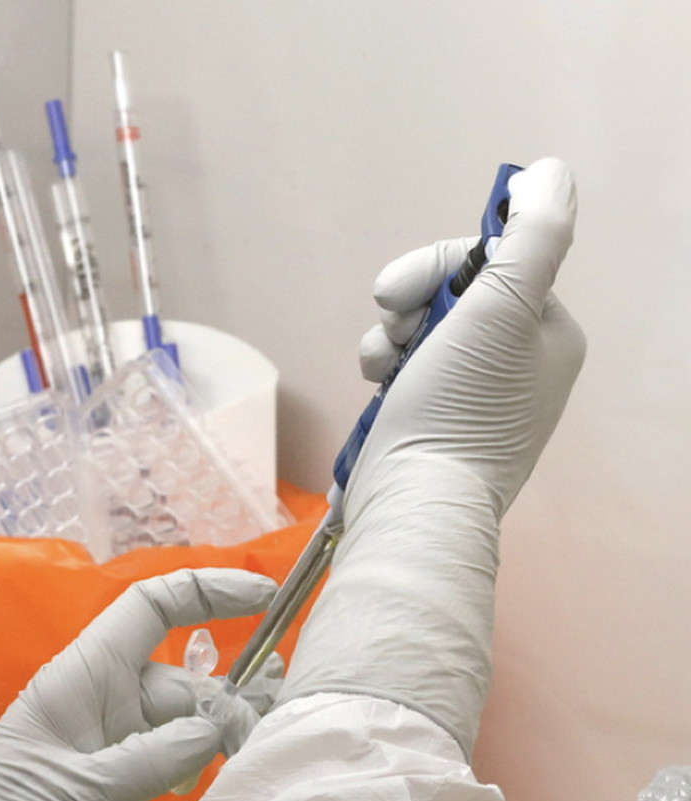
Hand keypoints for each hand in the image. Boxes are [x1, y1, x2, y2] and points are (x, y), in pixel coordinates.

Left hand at [0, 568, 276, 800]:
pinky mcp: (125, 785)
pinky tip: (212, 792)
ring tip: (245, 767)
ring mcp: (118, 743)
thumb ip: (148, 760)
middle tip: (251, 749)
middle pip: (187, 681)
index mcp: (83, 678)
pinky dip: (204, 771)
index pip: (149, 609)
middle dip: (227, 706)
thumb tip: (215, 731)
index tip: (266, 596)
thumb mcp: (73, 791)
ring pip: (191, 725)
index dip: (206, 592)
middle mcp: (106, 701)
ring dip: (221, 742)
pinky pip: (180, 762)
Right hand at [277, 157, 585, 757]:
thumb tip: (551, 172)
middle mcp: (519, 363)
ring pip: (420, 331)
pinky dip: (383, 371)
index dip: (435, 265)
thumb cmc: (458, 410)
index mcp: (548, 333)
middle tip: (388, 325)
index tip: (394, 290)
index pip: (491, 261)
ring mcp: (475, 396)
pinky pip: (405, 371)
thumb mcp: (502, 308)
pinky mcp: (434, 422)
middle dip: (407, 303)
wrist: (414, 502)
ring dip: (386, 338)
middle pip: (453, 293)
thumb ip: (534, 234)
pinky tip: (375, 389)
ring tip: (378, 367)